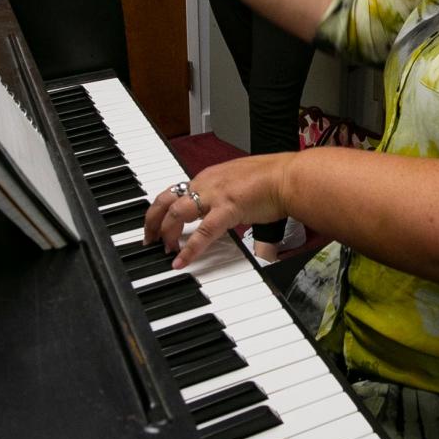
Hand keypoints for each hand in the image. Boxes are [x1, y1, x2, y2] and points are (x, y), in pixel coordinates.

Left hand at [145, 153, 296, 266]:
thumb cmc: (275, 178)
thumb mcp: (243, 184)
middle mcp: (207, 182)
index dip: (164, 208)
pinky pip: (202, 232)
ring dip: (167, 233)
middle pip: (167, 199)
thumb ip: (229, 196)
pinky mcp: (227, 209)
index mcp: (210, 176)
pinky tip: (181, 262)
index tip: (159, 222)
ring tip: (165, 249)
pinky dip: (189, 249)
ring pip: (177, 213)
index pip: (178, 190)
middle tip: (150, 238)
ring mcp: (215, 195)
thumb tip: (228, 210)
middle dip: (153, 220)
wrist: (289, 177)